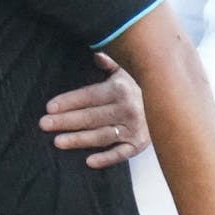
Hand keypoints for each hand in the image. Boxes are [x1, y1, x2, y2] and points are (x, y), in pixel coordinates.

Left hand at [40, 53, 147, 168]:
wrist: (170, 104)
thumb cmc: (138, 86)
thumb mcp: (125, 70)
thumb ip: (109, 63)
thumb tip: (96, 53)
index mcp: (119, 89)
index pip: (89, 96)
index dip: (69, 101)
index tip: (49, 107)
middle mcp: (126, 108)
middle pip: (90, 116)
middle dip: (66, 120)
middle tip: (44, 124)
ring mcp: (133, 128)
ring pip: (101, 136)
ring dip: (79, 139)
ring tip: (57, 142)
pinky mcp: (138, 145)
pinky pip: (121, 154)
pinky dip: (106, 159)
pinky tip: (89, 162)